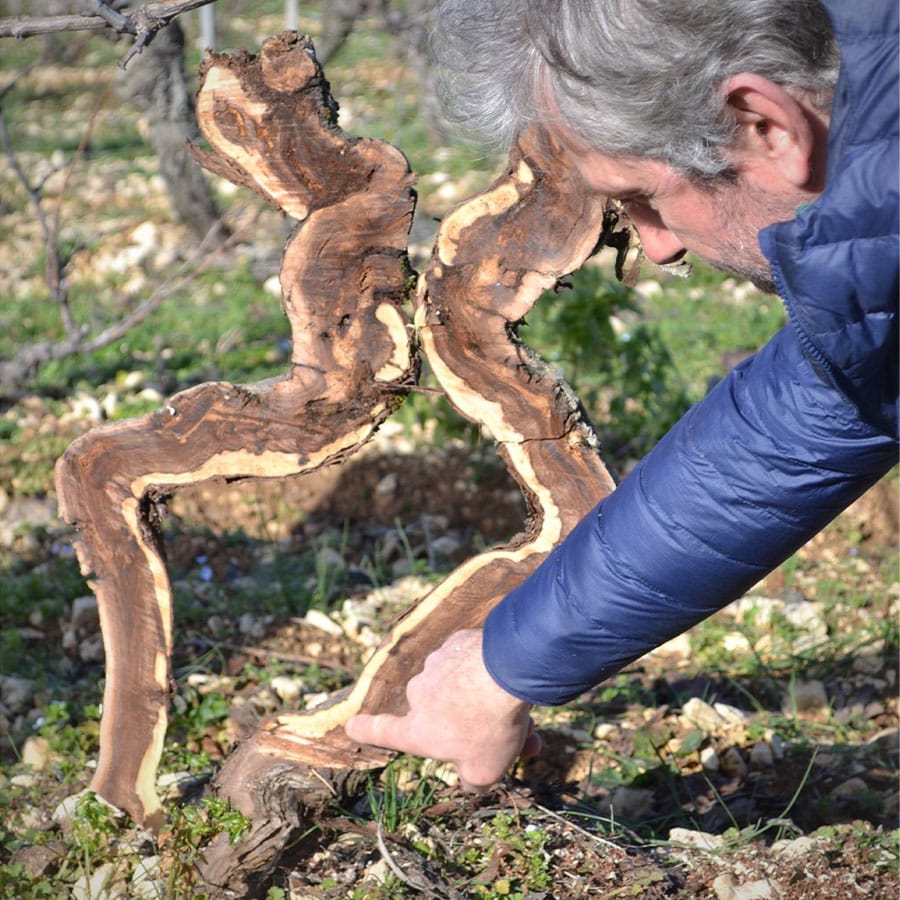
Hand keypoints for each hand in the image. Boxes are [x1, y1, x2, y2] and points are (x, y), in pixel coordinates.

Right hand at [345, 628, 540, 789]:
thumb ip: (472, 780)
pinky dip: (486, 672)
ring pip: (459, 687)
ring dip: (481, 699)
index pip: (383, 732)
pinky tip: (511, 680)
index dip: (366, 731)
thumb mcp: (484, 771)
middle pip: (441, 713)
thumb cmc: (489, 726)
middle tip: (508, 735)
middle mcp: (418, 694)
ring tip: (518, 710)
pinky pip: (469, 662)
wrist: (507, 670)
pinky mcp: (456, 642)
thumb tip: (471, 778)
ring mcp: (436, 664)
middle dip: (469, 724)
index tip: (351, 725)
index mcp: (417, 728)